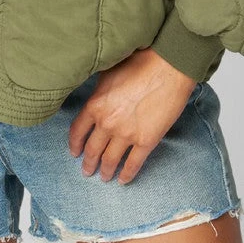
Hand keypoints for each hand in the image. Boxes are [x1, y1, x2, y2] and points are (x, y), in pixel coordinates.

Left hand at [67, 47, 196, 184]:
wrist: (168, 67)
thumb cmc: (140, 62)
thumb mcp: (108, 72)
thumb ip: (98, 90)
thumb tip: (94, 97)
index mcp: (95, 104)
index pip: (77, 131)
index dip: (74, 144)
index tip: (74, 152)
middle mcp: (107, 123)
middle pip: (92, 150)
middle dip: (88, 163)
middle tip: (86, 171)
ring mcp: (126, 134)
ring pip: (110, 160)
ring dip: (105, 171)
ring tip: (103, 177)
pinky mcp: (146, 141)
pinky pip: (133, 164)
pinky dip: (127, 175)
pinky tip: (123, 180)